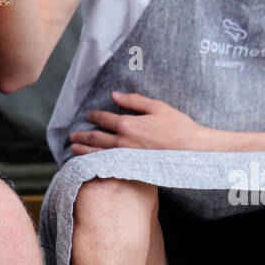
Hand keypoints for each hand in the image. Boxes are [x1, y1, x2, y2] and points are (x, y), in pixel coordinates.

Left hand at [69, 90, 211, 153]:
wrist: (192, 150)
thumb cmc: (178, 126)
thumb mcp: (157, 107)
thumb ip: (134, 100)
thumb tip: (115, 95)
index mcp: (128, 124)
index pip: (104, 118)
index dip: (94, 115)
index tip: (89, 115)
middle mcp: (123, 142)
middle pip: (96, 138)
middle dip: (82, 135)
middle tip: (72, 135)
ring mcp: (126, 157)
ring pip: (98, 154)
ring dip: (83, 151)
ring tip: (73, 150)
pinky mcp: (132, 168)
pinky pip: (108, 166)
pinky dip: (95, 164)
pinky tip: (89, 164)